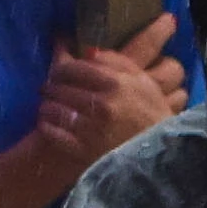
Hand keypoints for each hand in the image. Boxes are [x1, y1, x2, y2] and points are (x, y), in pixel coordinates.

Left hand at [29, 28, 184, 169]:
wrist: (160, 156)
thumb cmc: (152, 116)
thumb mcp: (143, 82)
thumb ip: (117, 62)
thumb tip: (88, 51)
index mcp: (115, 84)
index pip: (73, 68)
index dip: (60, 68)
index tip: (57, 72)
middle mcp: (101, 105)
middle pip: (60, 87)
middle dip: (50, 86)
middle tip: (47, 88)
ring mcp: (91, 129)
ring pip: (53, 109)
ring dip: (46, 106)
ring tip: (46, 106)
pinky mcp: (83, 151)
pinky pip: (52, 133)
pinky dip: (46, 126)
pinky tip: (48, 124)